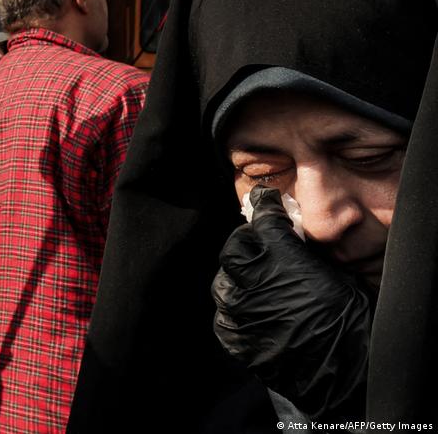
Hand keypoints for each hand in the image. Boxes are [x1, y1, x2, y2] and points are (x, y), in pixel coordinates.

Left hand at [212, 186, 370, 419]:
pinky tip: (254, 312)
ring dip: (238, 279)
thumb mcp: (335, 274)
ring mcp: (238, 309)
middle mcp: (252, 279)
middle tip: (260, 246)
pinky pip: (225, 314)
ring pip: (224, 281)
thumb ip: (302, 252)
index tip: (265, 202)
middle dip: (246, 242)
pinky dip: (236, 311)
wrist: (342, 372)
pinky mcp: (232, 335)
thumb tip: (288, 234)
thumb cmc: (349, 321)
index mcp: (282, 258)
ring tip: (257, 285)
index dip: (266, 208)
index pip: (264, 219)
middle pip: (235, 247)